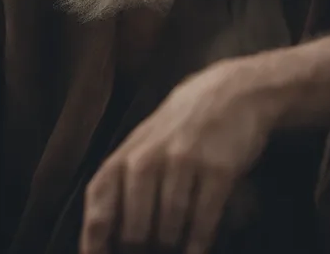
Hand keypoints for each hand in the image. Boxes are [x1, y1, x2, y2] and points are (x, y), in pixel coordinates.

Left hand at [80, 57, 278, 253]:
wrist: (234, 91)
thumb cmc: (184, 123)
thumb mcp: (146, 140)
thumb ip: (124, 178)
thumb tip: (107, 233)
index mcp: (127, 152)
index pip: (99, 202)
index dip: (95, 240)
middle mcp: (149, 158)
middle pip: (134, 231)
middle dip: (143, 251)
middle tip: (153, 249)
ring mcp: (184, 163)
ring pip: (169, 232)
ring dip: (173, 247)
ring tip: (176, 246)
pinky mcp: (217, 171)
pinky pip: (202, 224)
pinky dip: (198, 245)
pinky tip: (197, 249)